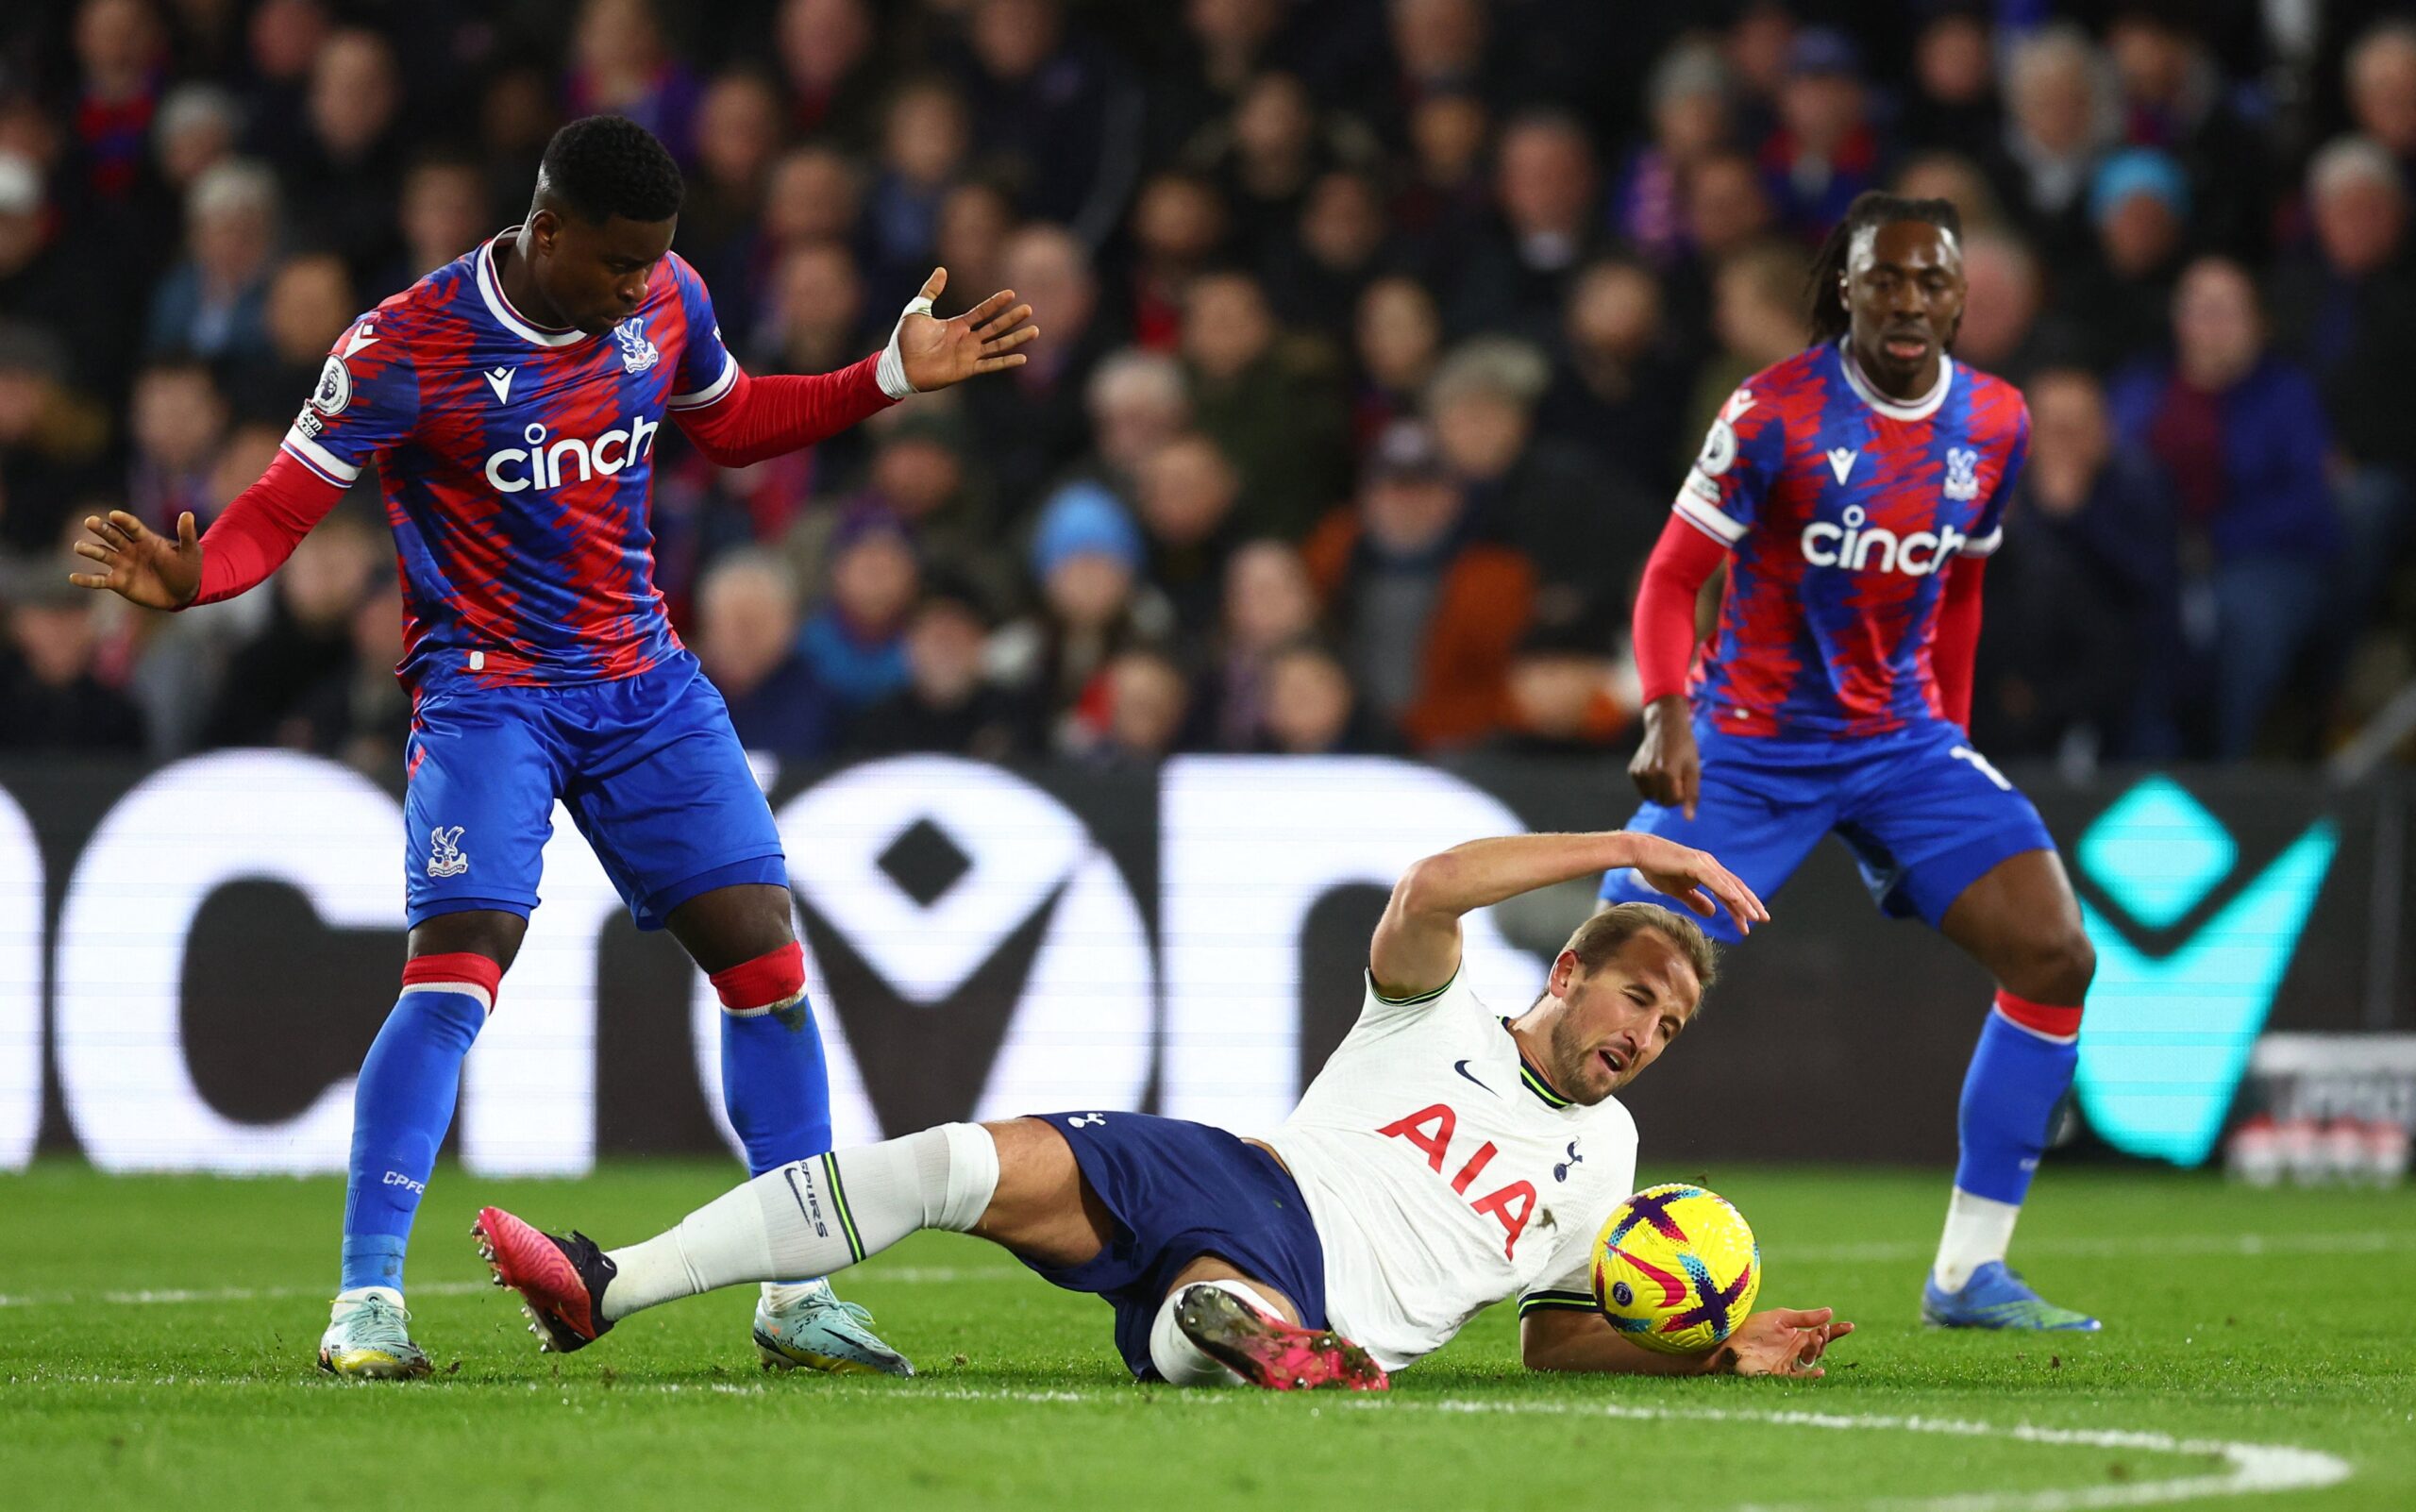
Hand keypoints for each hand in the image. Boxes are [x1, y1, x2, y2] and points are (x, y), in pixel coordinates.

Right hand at [68, 509, 201, 609]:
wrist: (184, 592)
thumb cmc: (188, 568)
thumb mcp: (191, 551)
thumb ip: (187, 534)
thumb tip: (188, 513)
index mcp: (146, 539)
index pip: (132, 527)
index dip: (124, 521)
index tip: (114, 514)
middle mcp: (130, 549)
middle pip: (113, 536)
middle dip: (102, 529)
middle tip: (89, 521)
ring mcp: (122, 564)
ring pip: (102, 554)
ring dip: (90, 549)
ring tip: (78, 546)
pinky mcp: (118, 582)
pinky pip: (99, 580)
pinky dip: (87, 580)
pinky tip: (73, 577)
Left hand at [896, 268, 1038, 391]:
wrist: (900, 365)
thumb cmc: (906, 340)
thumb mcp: (917, 309)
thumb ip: (930, 290)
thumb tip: (941, 269)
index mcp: (957, 325)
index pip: (982, 311)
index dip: (996, 303)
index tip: (1011, 293)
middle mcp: (967, 339)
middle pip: (995, 327)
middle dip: (1012, 318)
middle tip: (1029, 309)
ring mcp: (969, 355)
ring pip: (998, 345)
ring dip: (1016, 338)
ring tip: (1035, 331)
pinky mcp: (967, 369)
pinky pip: (991, 365)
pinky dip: (1006, 362)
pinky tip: (1022, 358)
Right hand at [1615, 833, 1764, 933]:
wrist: (1640, 852)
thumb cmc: (1656, 868)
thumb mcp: (1679, 891)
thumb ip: (1696, 901)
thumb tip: (1712, 913)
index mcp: (1708, 871)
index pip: (1729, 892)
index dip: (1740, 908)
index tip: (1749, 924)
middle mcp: (1710, 865)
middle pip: (1736, 888)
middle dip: (1751, 904)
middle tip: (1764, 920)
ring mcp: (1704, 863)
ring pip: (1729, 886)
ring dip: (1743, 902)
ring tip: (1755, 917)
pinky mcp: (1695, 864)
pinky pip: (1715, 881)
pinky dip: (1727, 892)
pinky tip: (1737, 902)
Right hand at [1629, 695, 1699, 819]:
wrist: (1665, 724)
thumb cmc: (1684, 746)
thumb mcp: (1694, 768)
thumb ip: (1692, 794)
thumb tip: (1688, 819)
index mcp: (1667, 773)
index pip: (1674, 802)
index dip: (1682, 794)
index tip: (1685, 780)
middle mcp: (1650, 774)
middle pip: (1662, 802)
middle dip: (1671, 794)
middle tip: (1677, 776)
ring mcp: (1639, 772)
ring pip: (1651, 798)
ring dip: (1660, 791)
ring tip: (1666, 773)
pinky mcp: (1633, 771)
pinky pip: (1643, 790)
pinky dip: (1651, 785)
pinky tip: (1656, 770)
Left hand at [1706, 1307, 1851, 1377]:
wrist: (1730, 1342)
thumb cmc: (1752, 1328)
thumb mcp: (1781, 1318)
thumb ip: (1805, 1317)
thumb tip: (1830, 1312)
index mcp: (1797, 1334)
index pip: (1821, 1333)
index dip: (1836, 1331)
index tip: (1850, 1326)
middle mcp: (1796, 1350)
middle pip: (1818, 1346)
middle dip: (1823, 1338)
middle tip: (1821, 1331)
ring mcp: (1790, 1363)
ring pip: (1811, 1359)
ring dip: (1816, 1350)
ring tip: (1815, 1338)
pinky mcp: (1782, 1374)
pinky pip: (1801, 1376)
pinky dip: (1811, 1374)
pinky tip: (1820, 1370)